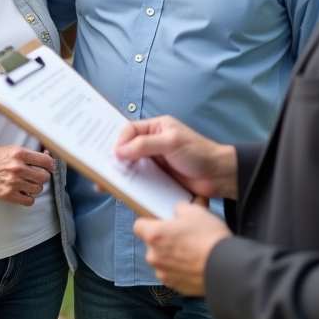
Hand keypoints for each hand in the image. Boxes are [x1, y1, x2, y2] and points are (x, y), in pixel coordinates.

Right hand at [0, 146, 54, 205]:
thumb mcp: (10, 150)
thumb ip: (28, 154)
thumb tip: (47, 156)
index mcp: (19, 153)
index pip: (46, 161)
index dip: (51, 165)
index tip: (49, 167)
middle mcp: (17, 167)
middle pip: (44, 176)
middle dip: (43, 176)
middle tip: (36, 176)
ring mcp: (13, 182)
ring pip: (38, 189)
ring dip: (35, 188)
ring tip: (28, 184)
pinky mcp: (7, 194)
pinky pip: (29, 201)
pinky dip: (29, 198)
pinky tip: (24, 193)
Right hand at [115, 115, 238, 199]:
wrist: (219, 177)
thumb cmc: (199, 154)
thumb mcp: (172, 143)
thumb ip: (145, 145)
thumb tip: (120, 150)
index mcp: (157, 128)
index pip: (130, 130)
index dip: (120, 140)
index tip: (114, 154)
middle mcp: (153, 143)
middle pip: (127, 147)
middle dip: (113, 156)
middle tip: (99, 167)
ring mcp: (155, 161)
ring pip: (131, 165)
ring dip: (118, 172)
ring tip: (103, 182)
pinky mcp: (158, 177)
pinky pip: (139, 179)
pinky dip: (129, 184)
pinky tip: (120, 190)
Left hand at [134, 202, 230, 295]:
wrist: (227, 268)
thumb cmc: (209, 237)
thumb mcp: (196, 211)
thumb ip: (180, 209)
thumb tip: (178, 211)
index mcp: (155, 235)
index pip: (138, 226)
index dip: (148, 222)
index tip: (161, 222)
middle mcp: (154, 256)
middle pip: (151, 245)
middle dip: (163, 241)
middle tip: (182, 236)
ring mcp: (163, 274)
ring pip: (162, 261)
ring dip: (171, 257)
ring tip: (192, 252)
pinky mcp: (175, 287)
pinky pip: (173, 274)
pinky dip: (180, 270)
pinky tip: (195, 265)